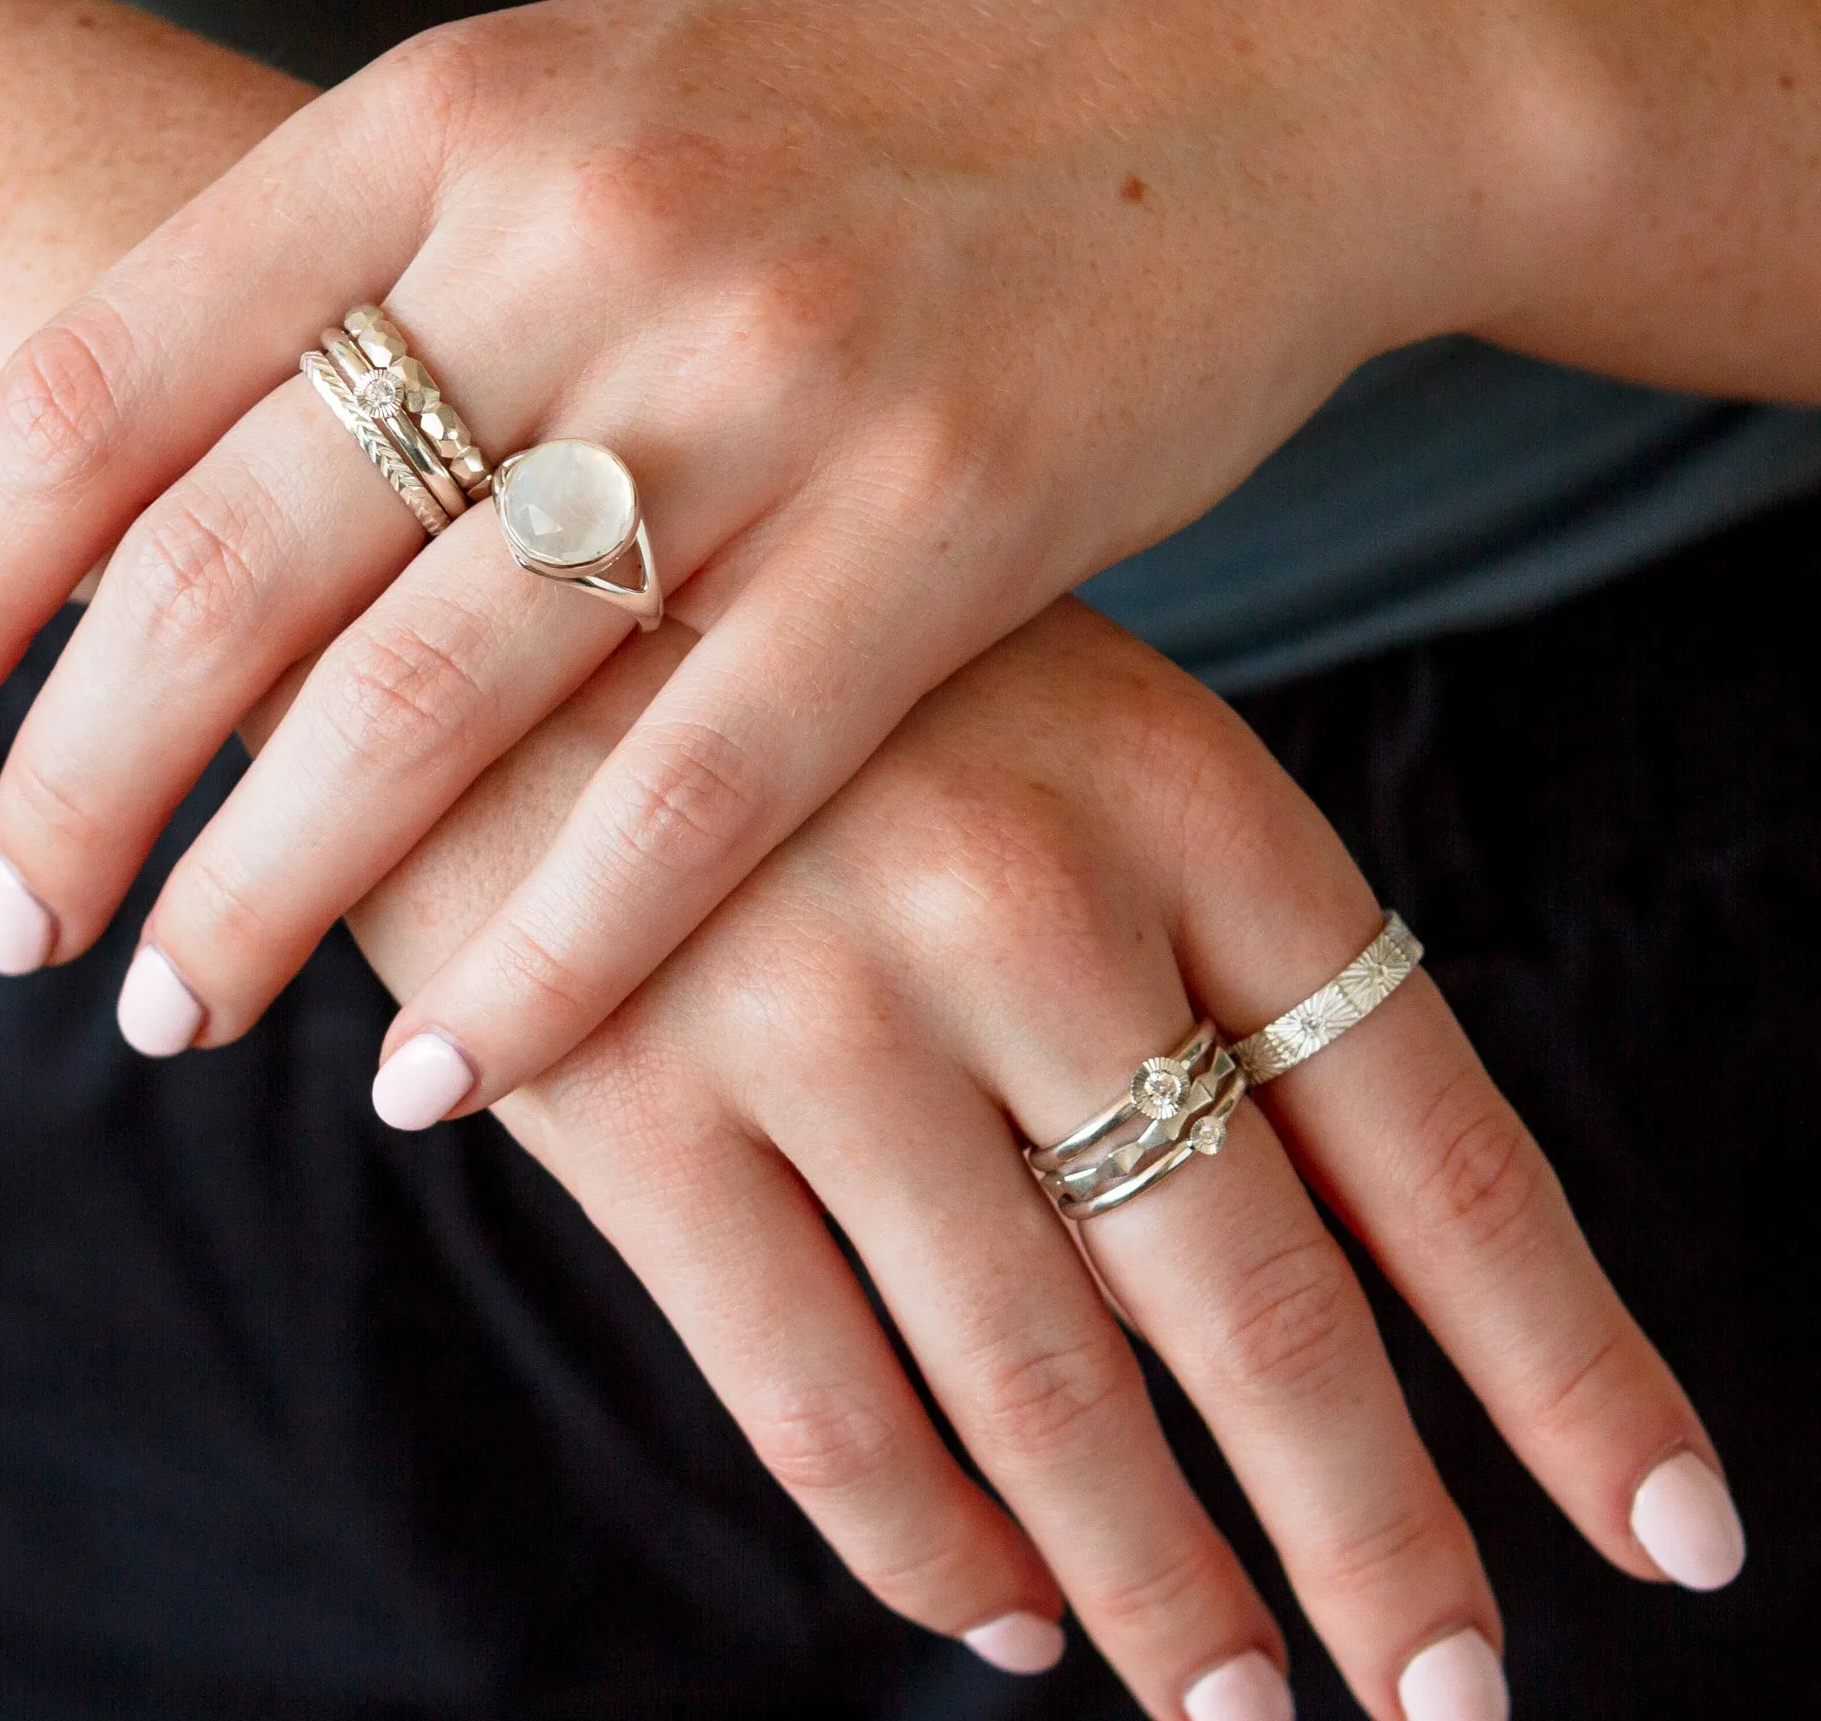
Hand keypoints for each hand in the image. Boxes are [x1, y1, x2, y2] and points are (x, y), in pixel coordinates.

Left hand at [0, 0, 1518, 1048]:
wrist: (1238, 55)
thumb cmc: (895, 109)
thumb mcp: (608, 117)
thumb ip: (416, 278)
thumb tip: (211, 499)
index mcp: (461, 115)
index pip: (111, 374)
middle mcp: (586, 233)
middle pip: (233, 565)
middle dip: (85, 784)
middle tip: (25, 929)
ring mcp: (773, 378)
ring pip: (437, 699)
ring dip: (271, 894)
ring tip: (174, 1013)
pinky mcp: (954, 520)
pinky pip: (698, 786)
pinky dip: (554, 956)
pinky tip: (452, 1069)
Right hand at [327, 599, 1733, 1717]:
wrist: (479, 540)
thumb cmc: (805, 637)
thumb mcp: (1047, 713)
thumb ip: (1182, 945)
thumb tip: (1330, 1233)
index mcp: (1176, 790)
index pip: (1423, 1129)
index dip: (1561, 1353)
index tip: (1664, 1531)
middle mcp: (1028, 906)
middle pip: (1259, 1297)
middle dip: (1376, 1536)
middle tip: (1451, 1704)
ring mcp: (821, 1005)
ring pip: (1042, 1383)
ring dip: (1159, 1579)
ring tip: (1231, 1702)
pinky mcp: (628, 1093)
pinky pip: (814, 1393)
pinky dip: (923, 1536)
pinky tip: (997, 1605)